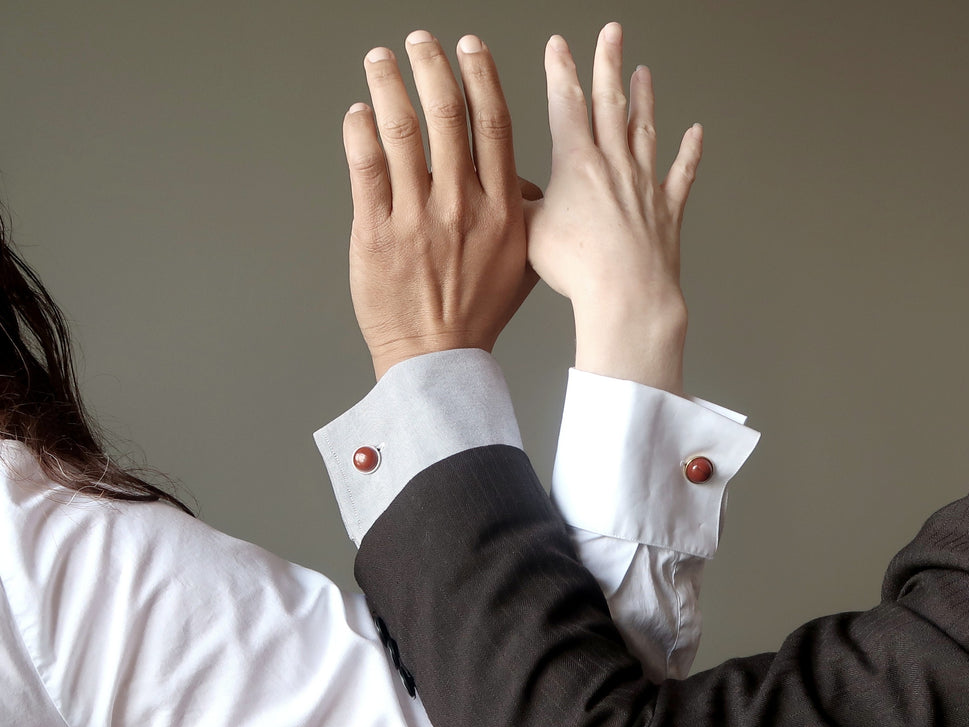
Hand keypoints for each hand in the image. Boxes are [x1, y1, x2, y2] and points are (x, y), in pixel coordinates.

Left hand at [344, 31, 535, 379]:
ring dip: (388, 86)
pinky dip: (359, 132)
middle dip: (431, 67)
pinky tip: (358, 111)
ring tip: (380, 60)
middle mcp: (460, 208)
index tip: (468, 47)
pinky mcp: (375, 234)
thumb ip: (523, 216)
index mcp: (500, 210)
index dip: (479, 77)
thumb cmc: (477, 311)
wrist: (436, 357)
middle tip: (418, 41)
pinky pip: (366, 169)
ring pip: (401, 133)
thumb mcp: (521, 263)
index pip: (492, 126)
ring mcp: (415, 220)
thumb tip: (524, 182)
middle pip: (446, 117)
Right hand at [525, 23, 702, 394]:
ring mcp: (644, 184)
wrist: (625, 293)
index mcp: (577, 164)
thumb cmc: (578, 268)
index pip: (567, 104)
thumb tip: (504, 192)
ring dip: (644, 99)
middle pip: (611, 103)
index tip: (559, 45)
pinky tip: (695, 133)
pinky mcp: (666, 209)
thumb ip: (522, 203)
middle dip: (609, 64)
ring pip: (645, 130)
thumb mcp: (529, 231)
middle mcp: (614, 165)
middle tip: (612, 34)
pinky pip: (681, 173)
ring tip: (644, 73)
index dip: (561, 71)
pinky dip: (689, 151)